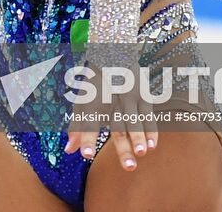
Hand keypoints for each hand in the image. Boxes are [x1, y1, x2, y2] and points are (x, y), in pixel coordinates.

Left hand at [63, 56, 158, 170]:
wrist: (114, 53)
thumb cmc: (95, 86)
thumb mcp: (82, 102)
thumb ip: (77, 127)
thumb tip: (68, 151)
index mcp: (92, 102)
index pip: (88, 123)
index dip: (86, 138)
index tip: (86, 154)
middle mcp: (111, 101)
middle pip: (117, 128)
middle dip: (123, 148)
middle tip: (128, 168)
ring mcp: (129, 97)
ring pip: (135, 121)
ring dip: (139, 138)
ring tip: (141, 154)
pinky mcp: (142, 95)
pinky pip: (147, 115)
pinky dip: (150, 130)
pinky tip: (152, 146)